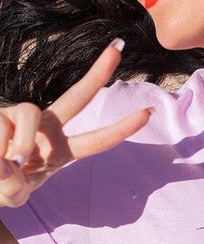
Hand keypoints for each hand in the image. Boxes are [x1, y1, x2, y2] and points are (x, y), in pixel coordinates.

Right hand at [0, 39, 154, 207]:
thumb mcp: (13, 196)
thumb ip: (15, 187)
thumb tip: (11, 160)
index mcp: (60, 150)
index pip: (95, 140)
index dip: (121, 129)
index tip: (148, 112)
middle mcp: (45, 128)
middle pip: (77, 97)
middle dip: (98, 73)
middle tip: (118, 47)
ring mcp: (20, 117)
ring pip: (30, 112)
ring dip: (20, 142)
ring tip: (11, 164)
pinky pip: (2, 126)